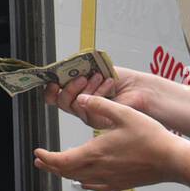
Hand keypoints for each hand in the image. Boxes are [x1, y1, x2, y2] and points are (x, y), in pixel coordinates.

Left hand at [33, 94, 183, 190]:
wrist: (171, 160)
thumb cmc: (150, 137)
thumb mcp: (124, 113)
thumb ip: (100, 104)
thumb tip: (81, 99)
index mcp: (95, 153)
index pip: (61, 160)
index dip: (46, 157)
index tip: (38, 152)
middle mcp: (98, 170)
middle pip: (65, 172)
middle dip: (50, 166)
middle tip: (40, 160)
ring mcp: (108, 180)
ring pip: (78, 180)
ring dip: (64, 173)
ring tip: (57, 167)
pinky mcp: (118, 185)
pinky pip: (94, 187)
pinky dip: (83, 182)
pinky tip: (83, 180)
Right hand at [43, 67, 159, 123]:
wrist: (140, 88)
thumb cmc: (121, 79)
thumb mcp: (95, 69)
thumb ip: (77, 70)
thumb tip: (60, 69)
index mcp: (76, 91)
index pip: (55, 95)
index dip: (50, 89)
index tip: (51, 79)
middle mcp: (80, 104)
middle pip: (60, 102)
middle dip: (68, 88)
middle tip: (80, 77)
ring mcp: (88, 113)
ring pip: (73, 106)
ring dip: (86, 89)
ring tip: (98, 77)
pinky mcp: (98, 121)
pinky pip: (89, 110)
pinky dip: (98, 93)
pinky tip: (109, 84)